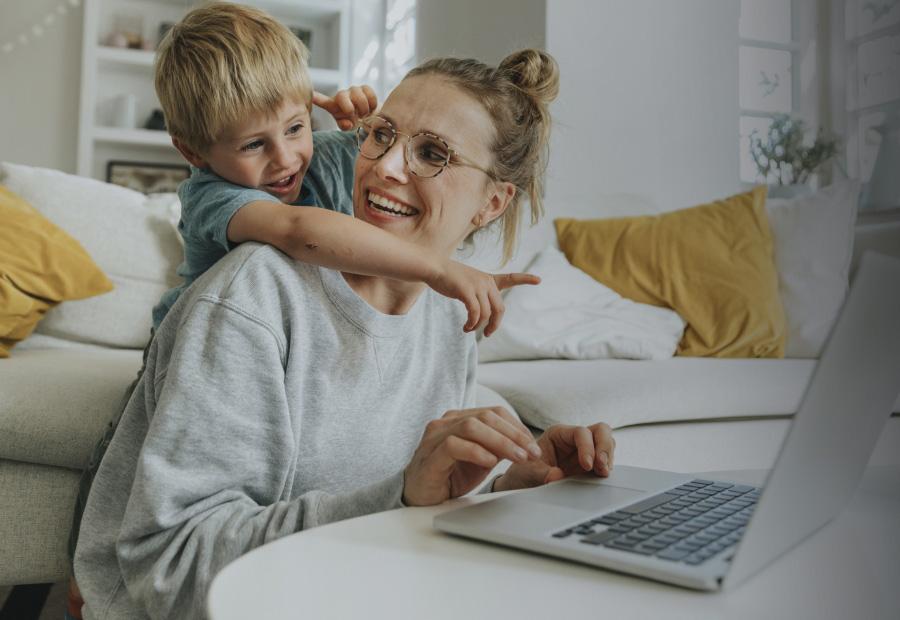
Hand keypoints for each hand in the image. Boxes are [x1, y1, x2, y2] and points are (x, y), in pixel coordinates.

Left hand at [312, 86, 377, 129]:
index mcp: (334, 106)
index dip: (317, 98)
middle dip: (349, 107)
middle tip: (357, 116)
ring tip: (364, 114)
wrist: (371, 119)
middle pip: (341, 95)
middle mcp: (342, 96)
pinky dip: (372, 103)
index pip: (323, 101)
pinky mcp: (365, 88)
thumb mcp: (348, 126)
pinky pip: (369, 92)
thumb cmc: (356, 122)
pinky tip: (371, 108)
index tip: (311, 95)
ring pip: (358, 94)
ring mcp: (353, 90)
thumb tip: (347, 123)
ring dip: (363, 108)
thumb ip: (345, 126)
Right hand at [403, 407, 541, 505]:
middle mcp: (446, 422)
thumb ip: (498, 447)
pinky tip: (491, 462)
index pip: (493, 412)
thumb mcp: (481, 459)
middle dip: (514, 434)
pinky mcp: (430, 456)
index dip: (517, 427)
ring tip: (518, 457)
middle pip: (486, 416)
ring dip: (501, 441)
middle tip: (532, 453)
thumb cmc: (449, 475)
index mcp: (459, 419)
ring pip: (471, 426)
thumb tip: (527, 444)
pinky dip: (476, 452)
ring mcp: (435, 437)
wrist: (420, 496)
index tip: (533, 445)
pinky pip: (454, 445)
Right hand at [428, 260, 539, 336]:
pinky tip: (466, 327)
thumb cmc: (448, 277)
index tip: (539, 280)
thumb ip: (477, 296)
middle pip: (500, 308)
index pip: (510, 278)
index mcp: (488, 279)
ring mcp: (477, 285)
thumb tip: (480, 317)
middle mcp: (486, 282)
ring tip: (468, 329)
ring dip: (478, 326)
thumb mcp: (468, 283)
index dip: (526, 279)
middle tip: (487, 334)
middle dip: (495, 324)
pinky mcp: (467, 291)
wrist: (433, 267)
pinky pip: (475, 313)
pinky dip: (472, 323)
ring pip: (486, 314)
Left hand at [493, 423, 615, 492]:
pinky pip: (606, 461)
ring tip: (603, 474)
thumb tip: (557, 477)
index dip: (587, 447)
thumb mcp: (529, 473)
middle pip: (601, 431)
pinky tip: (602, 477)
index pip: (581, 432)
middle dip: (605, 447)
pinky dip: (607, 468)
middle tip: (602, 467)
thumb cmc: (523, 473)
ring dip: (608, 457)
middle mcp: (574, 440)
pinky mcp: (590, 465)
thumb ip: (542, 474)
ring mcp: (584, 451)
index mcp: (558, 434)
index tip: (587, 465)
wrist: (523, 486)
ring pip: (607, 443)